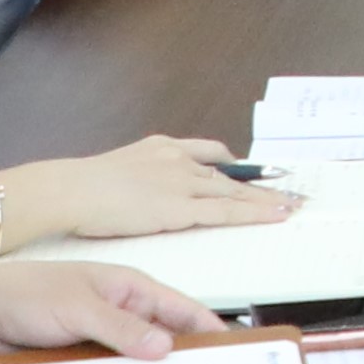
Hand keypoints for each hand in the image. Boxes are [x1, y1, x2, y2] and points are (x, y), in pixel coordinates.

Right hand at [0, 134, 296, 247]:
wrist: (71, 189)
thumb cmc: (82, 187)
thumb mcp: (116, 171)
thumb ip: (138, 178)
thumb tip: (141, 194)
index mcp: (162, 147)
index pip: (208, 153)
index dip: (233, 165)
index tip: (249, 171)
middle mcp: (178, 159)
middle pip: (229, 173)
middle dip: (259, 183)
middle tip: (288, 189)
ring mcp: (182, 181)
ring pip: (235, 191)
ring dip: (266, 199)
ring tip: (292, 205)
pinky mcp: (182, 207)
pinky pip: (228, 211)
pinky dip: (255, 213)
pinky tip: (275, 215)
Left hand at [0, 255, 226, 352]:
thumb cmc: (23, 293)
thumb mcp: (78, 307)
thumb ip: (122, 327)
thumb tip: (164, 346)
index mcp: (130, 289)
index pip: (184, 311)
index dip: (211, 331)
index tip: (235, 355)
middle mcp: (123, 316)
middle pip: (168, 344)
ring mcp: (104, 344)